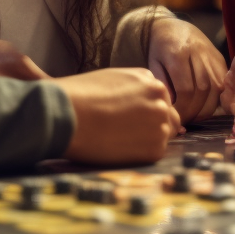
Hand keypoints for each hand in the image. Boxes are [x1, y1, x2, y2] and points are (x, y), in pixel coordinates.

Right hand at [54, 68, 182, 163]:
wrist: (67, 114)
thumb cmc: (78, 96)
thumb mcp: (110, 79)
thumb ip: (131, 89)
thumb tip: (135, 106)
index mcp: (148, 79)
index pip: (159, 99)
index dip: (146, 112)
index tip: (133, 120)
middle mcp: (160, 97)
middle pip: (167, 116)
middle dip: (152, 125)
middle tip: (128, 134)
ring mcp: (160, 121)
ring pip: (163, 135)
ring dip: (147, 140)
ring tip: (120, 141)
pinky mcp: (155, 147)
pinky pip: (156, 152)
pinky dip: (141, 154)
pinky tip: (120, 149)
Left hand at [148, 19, 225, 123]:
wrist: (170, 25)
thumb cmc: (158, 48)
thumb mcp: (153, 63)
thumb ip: (163, 84)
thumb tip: (173, 110)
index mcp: (177, 52)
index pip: (186, 89)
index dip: (183, 108)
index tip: (176, 118)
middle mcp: (198, 51)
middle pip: (204, 89)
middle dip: (197, 111)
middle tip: (187, 121)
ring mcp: (211, 53)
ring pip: (218, 86)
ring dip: (210, 107)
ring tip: (198, 117)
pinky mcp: (220, 57)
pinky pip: (227, 80)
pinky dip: (226, 97)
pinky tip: (221, 109)